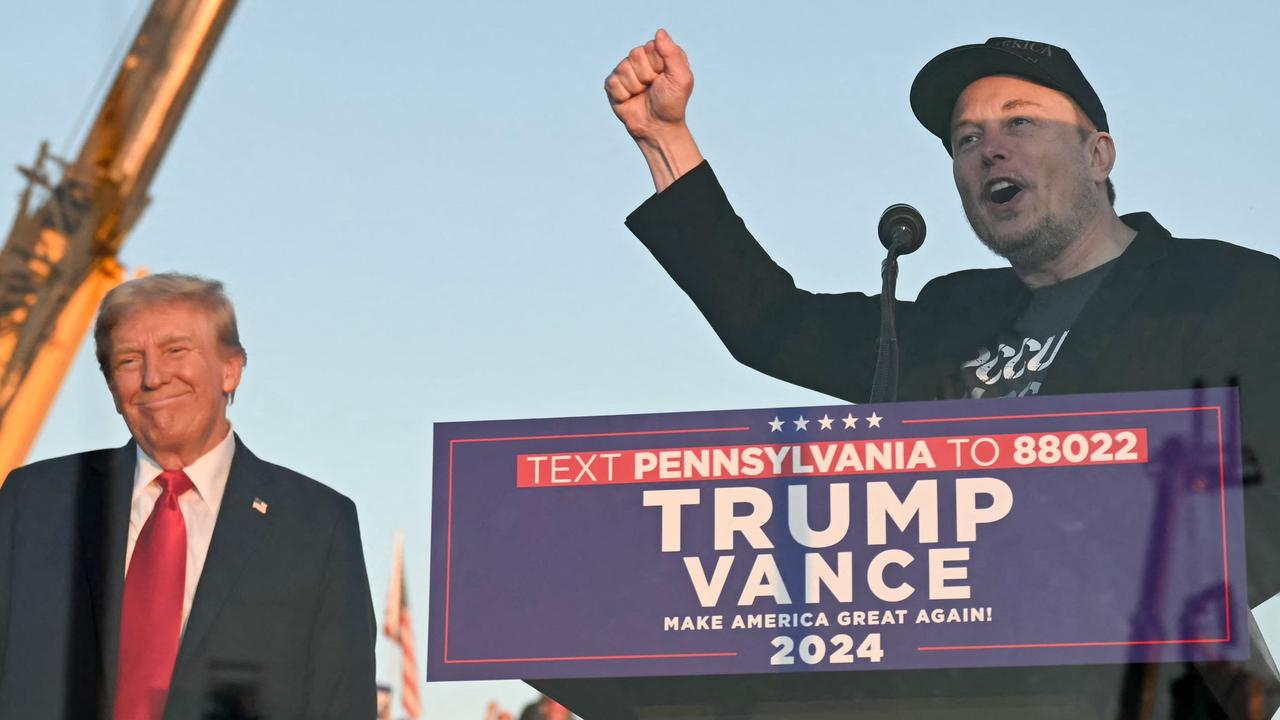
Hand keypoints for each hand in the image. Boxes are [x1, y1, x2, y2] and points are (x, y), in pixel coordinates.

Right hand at [605, 29, 693, 144]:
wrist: (658, 127)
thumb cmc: (672, 103)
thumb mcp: (681, 78)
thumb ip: (673, 53)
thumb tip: (659, 32)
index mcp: (658, 54)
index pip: (650, 46)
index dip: (657, 65)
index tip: (664, 78)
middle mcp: (640, 59)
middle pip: (634, 55)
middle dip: (646, 76)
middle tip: (653, 88)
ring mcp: (625, 71)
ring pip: (623, 69)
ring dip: (635, 87)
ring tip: (642, 95)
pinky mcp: (613, 85)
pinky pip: (613, 82)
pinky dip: (623, 95)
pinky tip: (630, 100)